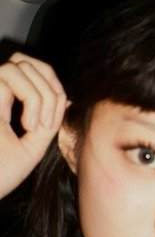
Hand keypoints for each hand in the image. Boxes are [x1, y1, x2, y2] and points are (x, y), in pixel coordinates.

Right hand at [0, 52, 66, 198]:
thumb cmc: (0, 175)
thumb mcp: (32, 146)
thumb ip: (48, 122)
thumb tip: (65, 97)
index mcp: (2, 102)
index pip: (31, 71)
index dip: (51, 85)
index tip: (52, 121)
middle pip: (25, 61)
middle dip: (48, 88)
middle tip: (44, 125)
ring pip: (17, 66)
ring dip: (38, 95)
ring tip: (33, 126)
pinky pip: (7, 76)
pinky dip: (29, 99)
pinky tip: (24, 125)